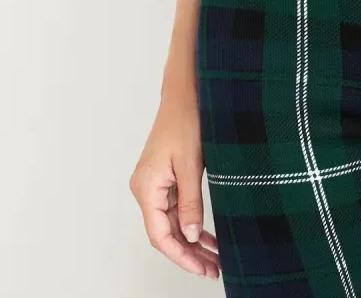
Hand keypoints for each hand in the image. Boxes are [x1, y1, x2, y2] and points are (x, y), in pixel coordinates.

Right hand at [129, 93, 219, 279]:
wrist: (186, 91)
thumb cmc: (186, 119)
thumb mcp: (191, 165)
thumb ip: (190, 202)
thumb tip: (190, 236)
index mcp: (146, 187)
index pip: (160, 234)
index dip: (181, 256)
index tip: (201, 268)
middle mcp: (146, 188)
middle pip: (166, 231)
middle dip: (189, 253)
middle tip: (213, 268)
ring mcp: (155, 183)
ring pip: (172, 221)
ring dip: (192, 240)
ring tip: (214, 257)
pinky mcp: (165, 177)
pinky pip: (176, 207)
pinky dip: (191, 221)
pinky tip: (206, 236)